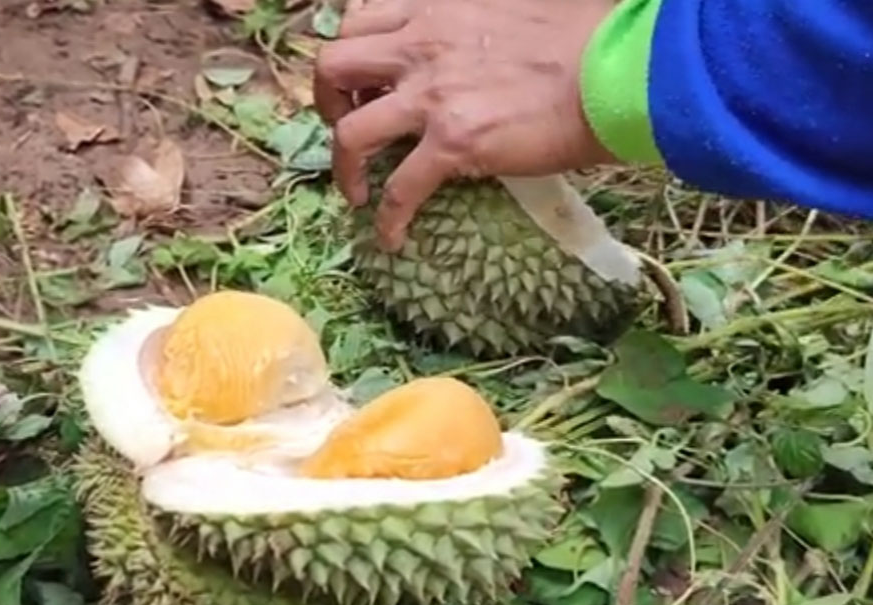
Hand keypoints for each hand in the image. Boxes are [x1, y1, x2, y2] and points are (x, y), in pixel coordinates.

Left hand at [314, 0, 617, 250]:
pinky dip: (387, 219)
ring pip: (350, 132)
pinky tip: (393, 238)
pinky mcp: (453, 142)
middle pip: (333, 66)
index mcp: (434, 6)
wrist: (620, 69)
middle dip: (327, 102)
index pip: (357, 17)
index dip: (350, 51)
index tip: (363, 79)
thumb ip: (471, 22)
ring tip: (356, 192)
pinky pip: (399, 189)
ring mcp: (432, 94)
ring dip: (342, 166)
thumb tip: (466, 50)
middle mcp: (421, 43)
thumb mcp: (512, 6)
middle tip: (347, 125)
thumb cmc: (584, 37)